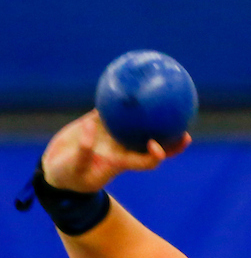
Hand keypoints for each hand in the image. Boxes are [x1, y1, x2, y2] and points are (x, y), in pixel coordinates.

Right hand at [41, 109, 189, 192]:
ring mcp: (113, 135)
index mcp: (120, 162)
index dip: (155, 156)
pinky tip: (126, 82)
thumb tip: (88, 132)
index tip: (159, 147)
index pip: (145, 161)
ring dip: (152, 115)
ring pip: (137, 124)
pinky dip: (121, 98)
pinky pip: (114, 109)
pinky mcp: (100, 123)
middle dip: (170, 140)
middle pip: (152, 143)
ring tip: (165, 98)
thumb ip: (82, 153)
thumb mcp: (74, 169)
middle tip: (185, 129)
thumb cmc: (68, 175)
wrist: (58, 168)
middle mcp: (122, 148)